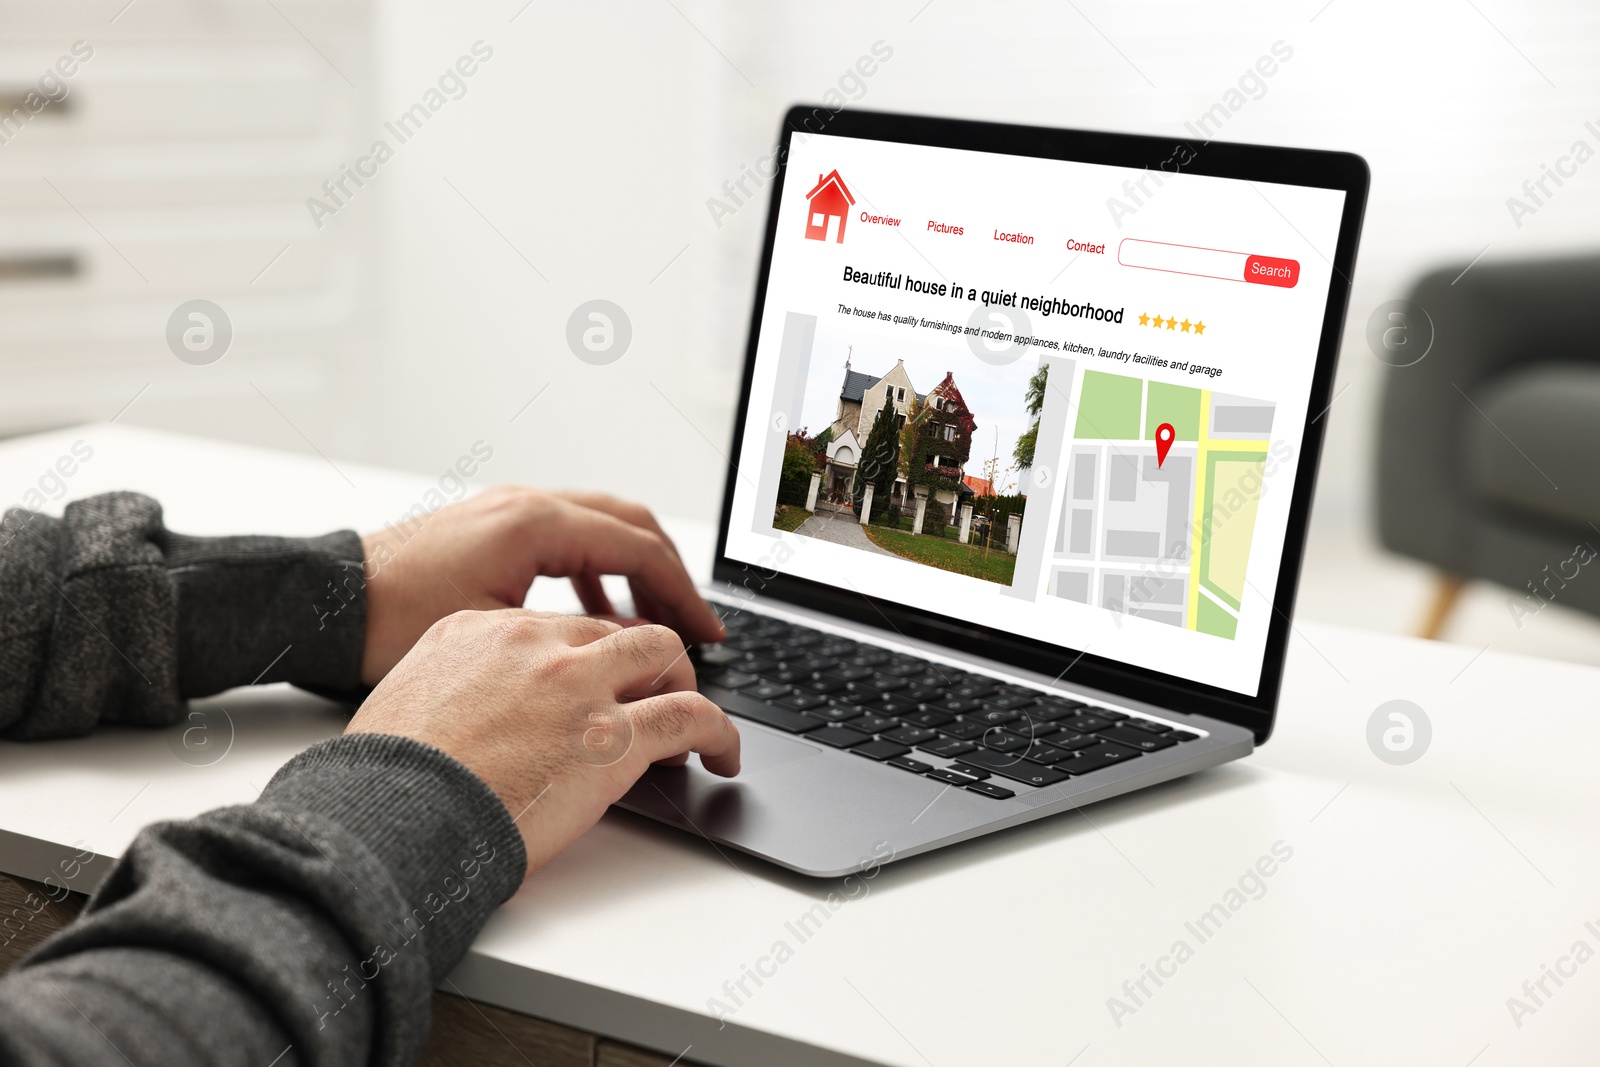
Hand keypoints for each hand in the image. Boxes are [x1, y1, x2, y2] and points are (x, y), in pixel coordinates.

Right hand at [345, 609, 740, 875]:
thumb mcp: (405, 702)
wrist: (391, 817)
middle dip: (641, 662)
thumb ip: (453, 689)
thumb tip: (470, 714)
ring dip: (684, 684)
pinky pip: (691, 716)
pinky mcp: (612, 736)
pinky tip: (723, 754)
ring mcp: (577, 685)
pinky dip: (720, 733)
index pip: (558, 627)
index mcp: (478, 631)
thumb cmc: (387, 781)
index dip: (587, 657)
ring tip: (692, 723)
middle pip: (615, 630)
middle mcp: (534, 645)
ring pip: (663, 653)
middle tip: (650, 697)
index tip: (596, 683)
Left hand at [359, 487, 724, 685]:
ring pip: (601, 527)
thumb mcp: (495, 633)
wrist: (324, 602)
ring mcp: (509, 510)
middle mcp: (527, 504)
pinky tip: (596, 618)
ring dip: (635, 573)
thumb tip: (629, 660)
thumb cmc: (392, 621)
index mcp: (536, 523)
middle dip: (671, 577)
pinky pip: (567, 538)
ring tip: (655, 624)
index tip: (707, 635)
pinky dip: (595, 572)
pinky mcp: (492, 527)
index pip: (638, 549)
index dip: (682, 595)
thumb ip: (572, 638)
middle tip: (697, 626)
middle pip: (631, 526)